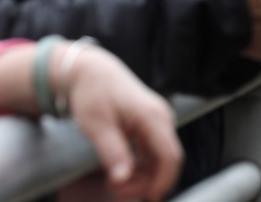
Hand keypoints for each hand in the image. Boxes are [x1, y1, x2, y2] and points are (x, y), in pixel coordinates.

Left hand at [65, 47, 183, 201]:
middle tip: (115, 191)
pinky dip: (140, 167)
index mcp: (153, 116)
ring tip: (114, 184)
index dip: (162, 181)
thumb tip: (122, 180)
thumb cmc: (93, 93)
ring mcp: (158, 122)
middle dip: (146, 182)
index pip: (170, 156)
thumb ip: (112, 152)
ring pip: (160, 160)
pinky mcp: (151, 125)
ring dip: (142, 177)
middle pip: (166, 161)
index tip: (145, 199)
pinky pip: (153, 153)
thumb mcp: (96, 124)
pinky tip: (122, 173)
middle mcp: (162, 118)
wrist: (90, 71)